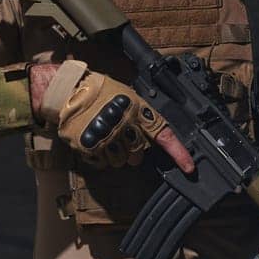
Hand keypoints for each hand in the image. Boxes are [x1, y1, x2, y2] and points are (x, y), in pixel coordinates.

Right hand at [49, 69, 194, 172]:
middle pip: (139, 154)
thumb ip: (141, 116)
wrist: (69, 91)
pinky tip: (95, 141)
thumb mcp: (127, 95)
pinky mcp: (90, 146)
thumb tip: (153, 135)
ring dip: (115, 154)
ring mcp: (107, 136)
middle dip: (133, 151)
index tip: (189, 167)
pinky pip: (102, 163)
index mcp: (137, 110)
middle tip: (121, 138)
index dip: (178, 153)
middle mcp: (125, 124)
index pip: (163, 135)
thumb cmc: (99, 91)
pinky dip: (99, 156)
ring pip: (120, 161)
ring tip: (105, 135)